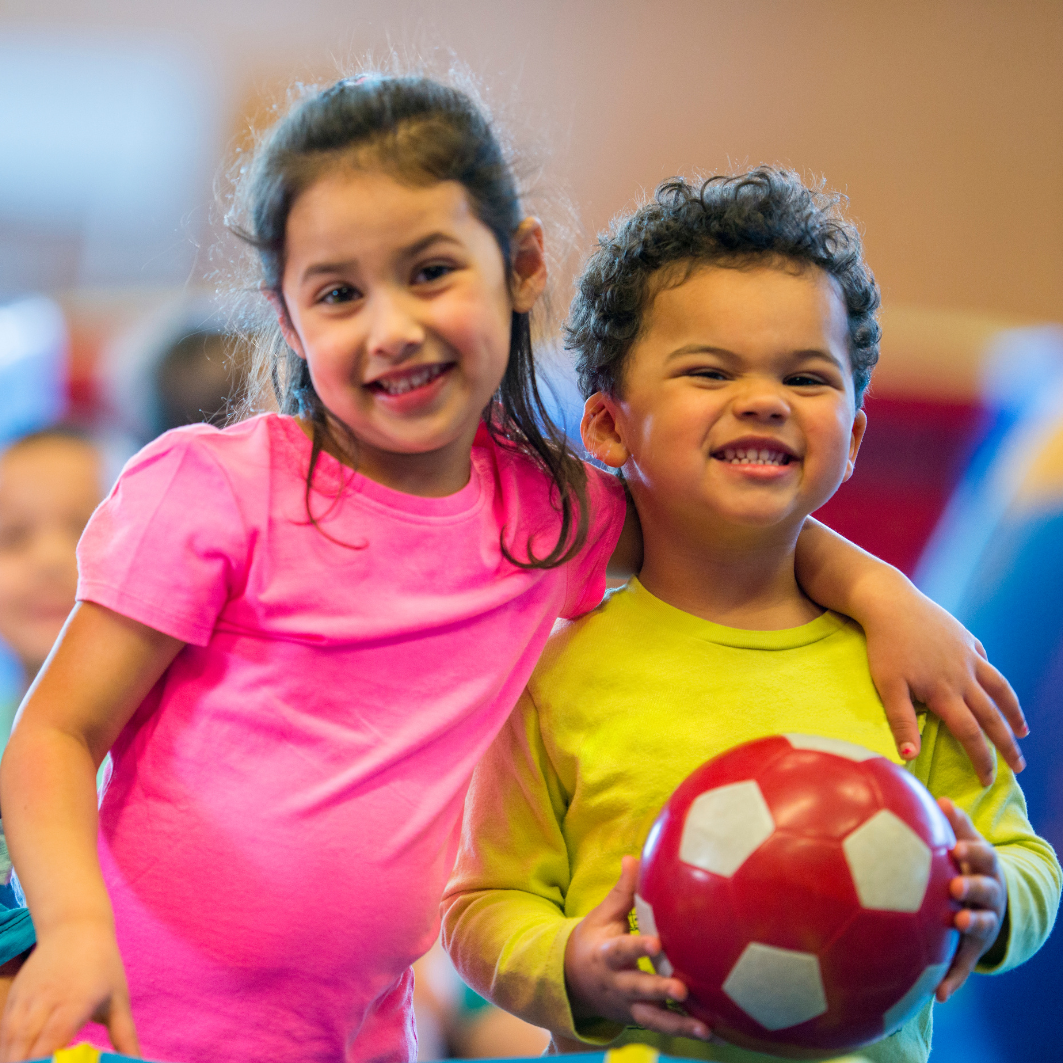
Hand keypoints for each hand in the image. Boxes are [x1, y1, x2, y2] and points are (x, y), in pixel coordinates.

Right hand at [0, 920, 138, 1061]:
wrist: (76, 928)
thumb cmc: (102, 966)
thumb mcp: (118, 998)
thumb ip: (124, 1035)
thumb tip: (138, 1060)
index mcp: (77, 1002)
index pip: (53, 1042)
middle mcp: (49, 1000)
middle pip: (27, 1045)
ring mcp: (28, 997)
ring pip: (11, 1037)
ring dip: (12, 1058)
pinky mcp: (15, 994)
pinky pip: (4, 1027)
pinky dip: (5, 1046)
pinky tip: (12, 1058)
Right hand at [564, 856, 712, 1040]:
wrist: (572, 984)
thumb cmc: (594, 941)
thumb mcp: (602, 916)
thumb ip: (622, 892)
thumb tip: (634, 858)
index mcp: (606, 956)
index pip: (622, 951)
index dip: (638, 949)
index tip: (657, 945)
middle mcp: (617, 985)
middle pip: (638, 990)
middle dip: (659, 991)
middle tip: (681, 989)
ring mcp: (628, 1007)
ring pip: (653, 1019)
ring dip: (679, 1025)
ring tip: (705, 1029)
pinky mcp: (640, 1020)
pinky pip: (665, 1028)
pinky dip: (688, 1032)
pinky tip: (717, 1035)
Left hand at [860, 578, 1025, 785]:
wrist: (890, 602)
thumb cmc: (885, 646)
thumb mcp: (888, 686)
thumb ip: (901, 721)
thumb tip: (910, 756)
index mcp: (946, 692)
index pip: (970, 735)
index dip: (981, 760)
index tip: (987, 781)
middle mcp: (965, 676)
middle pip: (992, 716)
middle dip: (1007, 745)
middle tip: (1018, 767)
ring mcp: (968, 655)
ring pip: (1000, 688)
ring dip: (1012, 712)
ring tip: (1022, 731)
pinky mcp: (966, 638)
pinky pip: (986, 662)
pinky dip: (994, 678)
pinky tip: (996, 687)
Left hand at [935, 799, 1007, 1001]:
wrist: (989, 896)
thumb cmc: (965, 861)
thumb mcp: (965, 841)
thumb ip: (954, 824)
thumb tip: (939, 799)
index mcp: (985, 868)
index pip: (983, 856)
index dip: (971, 852)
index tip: (953, 848)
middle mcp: (990, 896)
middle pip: (987, 892)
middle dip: (973, 888)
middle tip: (955, 886)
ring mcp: (985, 921)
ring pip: (983, 926)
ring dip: (972, 926)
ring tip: (957, 924)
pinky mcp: (975, 947)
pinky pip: (964, 965)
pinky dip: (954, 980)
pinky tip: (939, 995)